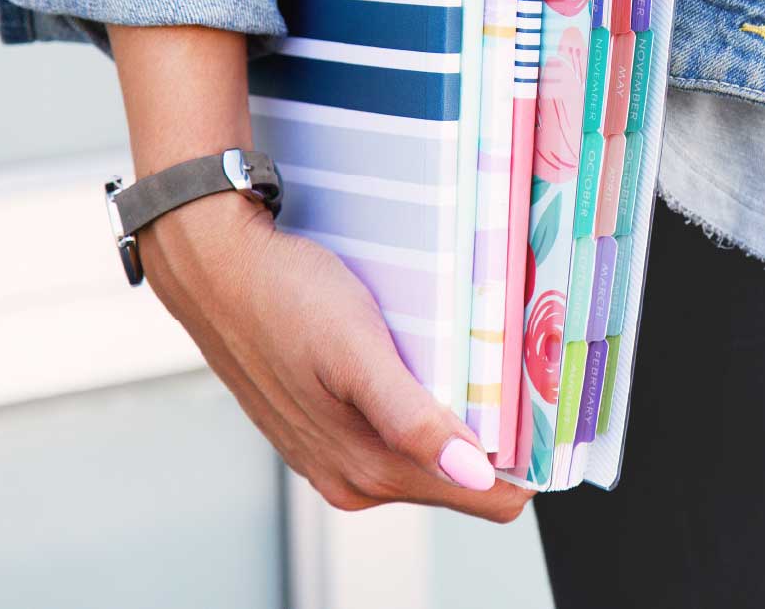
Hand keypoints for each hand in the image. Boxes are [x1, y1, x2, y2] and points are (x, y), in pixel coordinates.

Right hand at [138, 191, 533, 521]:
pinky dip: (425, 404)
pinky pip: (401, 433)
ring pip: (433, 453)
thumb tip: (475, 474)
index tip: (549, 409)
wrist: (215, 268)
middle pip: (464, 478)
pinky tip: (425, 360)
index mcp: (368, 468)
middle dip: (496, 435)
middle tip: (516, 370)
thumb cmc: (284, 296)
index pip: (488, 496)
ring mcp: (339, 456)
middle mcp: (355, 477)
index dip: (527, 459)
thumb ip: (413, 419)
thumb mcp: (357, 348)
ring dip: (460, 416)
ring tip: (473, 358)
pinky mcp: (328, 429)